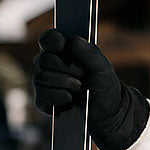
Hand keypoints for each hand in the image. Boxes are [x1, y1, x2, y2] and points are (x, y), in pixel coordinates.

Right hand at [32, 28, 149, 149]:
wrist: (107, 111)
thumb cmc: (104, 84)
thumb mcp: (102, 67)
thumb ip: (89, 52)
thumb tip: (71, 40)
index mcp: (64, 51)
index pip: (49, 39)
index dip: (52, 40)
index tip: (61, 46)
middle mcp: (50, 64)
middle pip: (44, 59)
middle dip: (66, 69)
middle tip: (83, 75)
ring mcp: (44, 82)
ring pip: (42, 77)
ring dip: (64, 83)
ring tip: (79, 88)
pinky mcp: (43, 100)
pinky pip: (41, 95)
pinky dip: (58, 97)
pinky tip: (70, 99)